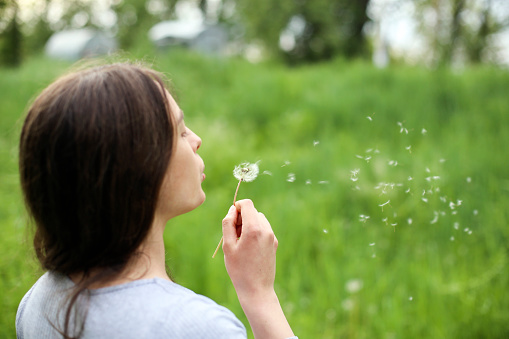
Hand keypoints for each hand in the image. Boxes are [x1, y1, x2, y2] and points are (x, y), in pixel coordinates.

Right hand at [221, 199, 294, 338]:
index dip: (237, 207)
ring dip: (249, 225)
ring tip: (241, 242)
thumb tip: (233, 210)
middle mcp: (266, 230)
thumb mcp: (227, 246)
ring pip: (259, 220)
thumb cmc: (239, 269)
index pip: (247, 204)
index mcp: (254, 229)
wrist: (257, 289)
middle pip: (253, 211)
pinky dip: (256, 232)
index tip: (231, 220)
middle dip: (242, 218)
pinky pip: (264, 230)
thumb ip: (228, 224)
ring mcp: (272, 237)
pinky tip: (250, 248)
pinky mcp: (275, 243)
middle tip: (234, 235)